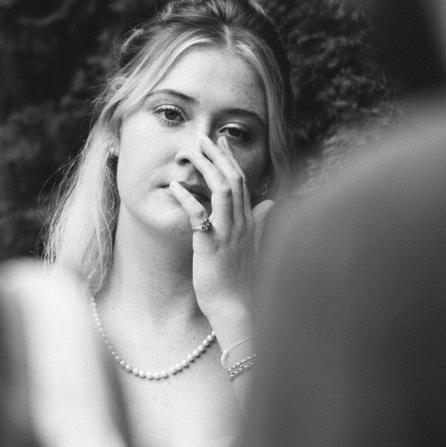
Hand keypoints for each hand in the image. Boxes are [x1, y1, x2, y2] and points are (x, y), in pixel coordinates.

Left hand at [170, 134, 272, 346]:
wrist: (238, 309)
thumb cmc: (241, 282)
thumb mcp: (253, 247)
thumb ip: (261, 223)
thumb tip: (270, 203)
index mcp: (250, 223)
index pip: (243, 183)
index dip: (230, 160)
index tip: (219, 143)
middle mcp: (242, 223)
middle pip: (233, 179)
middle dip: (217, 156)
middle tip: (202, 138)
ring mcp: (229, 233)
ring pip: (221, 190)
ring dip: (204, 168)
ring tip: (188, 153)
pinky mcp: (212, 245)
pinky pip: (200, 215)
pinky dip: (187, 198)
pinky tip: (175, 186)